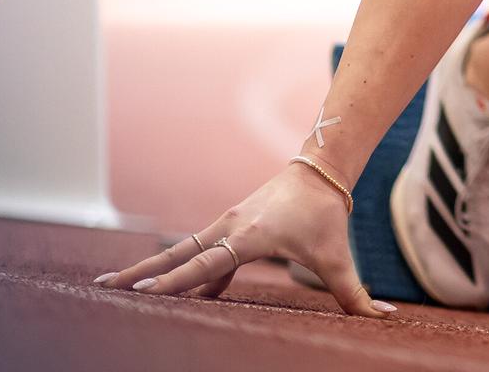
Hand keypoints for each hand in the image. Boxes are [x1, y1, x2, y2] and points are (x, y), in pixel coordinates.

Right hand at [92, 161, 393, 318]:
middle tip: (104, 286)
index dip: (178, 280)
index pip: (207, 263)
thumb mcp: (338, 256)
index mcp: (250, 236)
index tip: (146, 290)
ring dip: (153, 269)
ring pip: (183, 251)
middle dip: (142, 272)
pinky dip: (184, 270)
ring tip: (116, 286)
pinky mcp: (230, 227)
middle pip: (180, 255)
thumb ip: (354, 293)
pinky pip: (201, 253)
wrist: (320, 171)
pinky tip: (171, 291)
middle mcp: (230, 227)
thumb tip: (384, 317)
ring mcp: (227, 225)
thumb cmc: (327, 214)